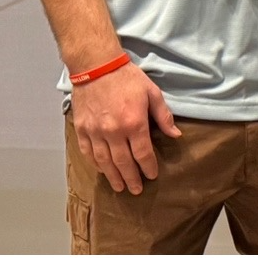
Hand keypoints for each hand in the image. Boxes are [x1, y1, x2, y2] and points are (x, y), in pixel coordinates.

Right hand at [70, 61, 181, 194]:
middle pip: (123, 162)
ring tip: (119, 186)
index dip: (148, 167)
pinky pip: (88, 152)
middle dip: (130, 178)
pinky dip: (95, 164)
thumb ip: (163, 116)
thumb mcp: (152, 93)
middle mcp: (113, 132)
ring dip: (112, 175)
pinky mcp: (82, 129)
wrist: (96, 67)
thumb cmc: (127, 78)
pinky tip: (101, 170)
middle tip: (135, 190)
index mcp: (134, 123)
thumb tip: (175, 135)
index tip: (151, 176)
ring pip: (104, 161)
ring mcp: (95, 132)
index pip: (143, 153)